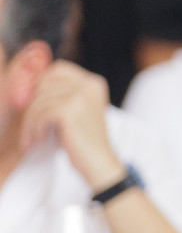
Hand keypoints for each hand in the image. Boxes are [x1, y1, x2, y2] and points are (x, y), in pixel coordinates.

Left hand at [19, 61, 123, 191]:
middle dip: (33, 104)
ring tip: (34, 137)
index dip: (41, 84)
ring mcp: (80, 96)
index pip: (58, 69)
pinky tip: (41, 140)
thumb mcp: (77, 111)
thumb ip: (62, 94)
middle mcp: (89, 85)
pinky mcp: (70, 110)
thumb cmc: (85, 140)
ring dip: (31, 121)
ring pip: (39, 100)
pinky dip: (35, 128)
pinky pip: (40, 114)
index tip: (34, 104)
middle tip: (31, 124)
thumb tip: (30, 84)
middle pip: (45, 83)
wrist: (99, 163)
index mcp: (94, 83)